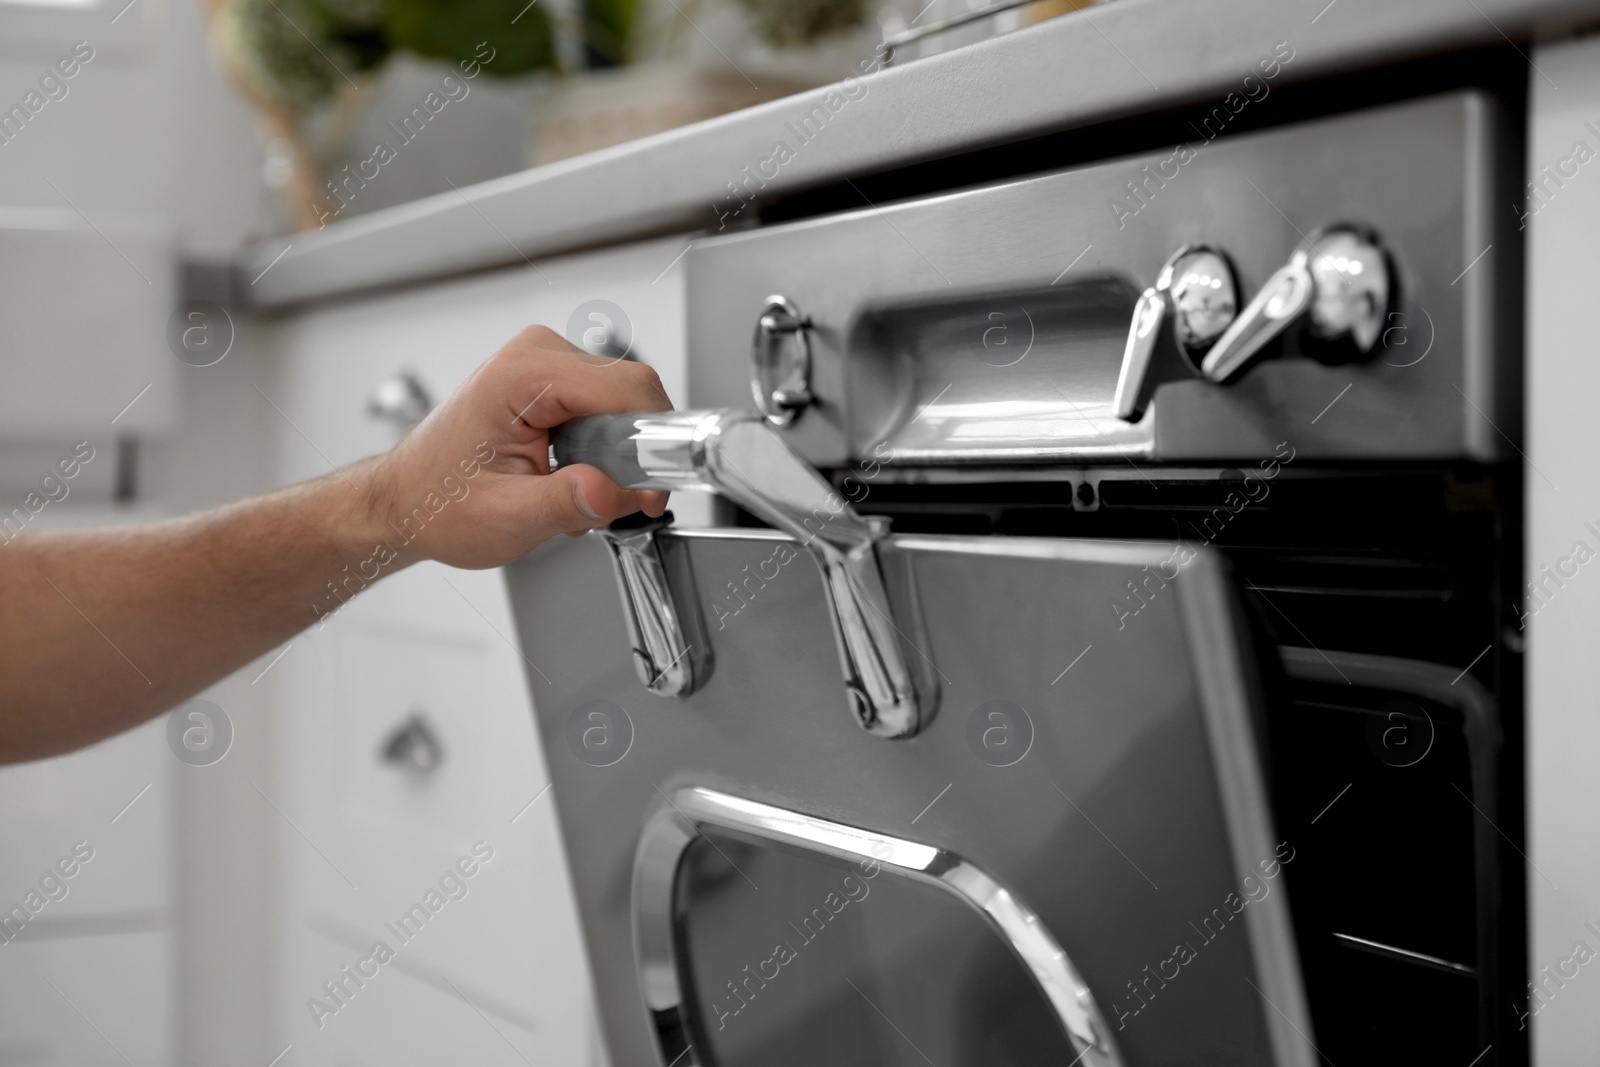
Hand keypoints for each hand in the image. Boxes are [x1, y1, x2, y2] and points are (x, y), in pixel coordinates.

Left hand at [363, 326, 671, 568]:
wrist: (406, 502)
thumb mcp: (506, 517)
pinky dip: (605, 448)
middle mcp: (536, 355)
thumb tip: (617, 493)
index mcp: (521, 375)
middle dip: (634, 452)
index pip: (625, 389)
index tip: (652, 490)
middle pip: (631, 391)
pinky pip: (607, 407)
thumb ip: (566, 503)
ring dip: (618, 455)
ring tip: (580, 491)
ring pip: (625, 401)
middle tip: (614, 500)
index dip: (650, 443)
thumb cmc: (437, 502)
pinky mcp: (552, 381)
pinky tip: (575, 475)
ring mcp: (545, 364)